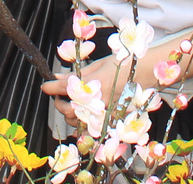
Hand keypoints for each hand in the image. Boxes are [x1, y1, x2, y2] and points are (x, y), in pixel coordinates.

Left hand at [40, 53, 154, 122]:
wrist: (147, 72)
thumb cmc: (124, 64)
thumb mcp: (97, 65)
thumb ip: (77, 74)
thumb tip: (58, 77)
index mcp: (92, 85)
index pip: (63, 88)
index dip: (50, 87)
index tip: (45, 86)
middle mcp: (97, 102)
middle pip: (67, 109)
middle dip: (58, 102)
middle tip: (58, 95)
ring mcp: (103, 113)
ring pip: (76, 121)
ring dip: (69, 113)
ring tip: (70, 103)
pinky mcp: (110, 119)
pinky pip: (89, 127)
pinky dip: (82, 122)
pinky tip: (82, 114)